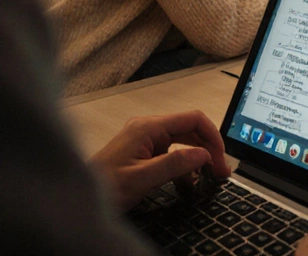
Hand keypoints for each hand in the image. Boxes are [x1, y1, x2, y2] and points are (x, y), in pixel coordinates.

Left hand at [88, 111, 229, 211]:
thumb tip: (204, 154)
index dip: (213, 136)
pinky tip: (188, 181)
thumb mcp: (142, 178)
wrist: (76, 199)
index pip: (193, 119)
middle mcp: (148, 128)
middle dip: (209, 148)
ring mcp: (145, 139)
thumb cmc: (103, 187)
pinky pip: (172, 151)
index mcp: (148, 127)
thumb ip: (175, 164)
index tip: (221, 158)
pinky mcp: (143, 151)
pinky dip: (184, 164)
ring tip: (209, 176)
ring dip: (198, 157)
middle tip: (220, 172)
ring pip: (183, 140)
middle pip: (191, 129)